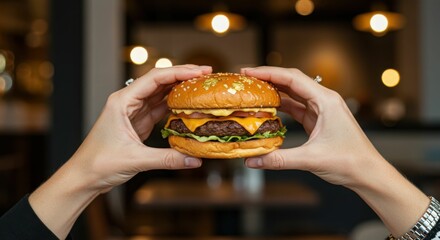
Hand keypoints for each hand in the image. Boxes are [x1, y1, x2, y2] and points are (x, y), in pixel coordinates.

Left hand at [71, 64, 211, 190]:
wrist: (84, 177)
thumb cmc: (98, 164)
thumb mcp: (135, 160)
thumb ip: (167, 159)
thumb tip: (194, 159)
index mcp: (122, 101)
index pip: (154, 79)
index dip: (179, 72)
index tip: (199, 71)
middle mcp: (128, 101)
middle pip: (159, 82)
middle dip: (183, 76)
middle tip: (206, 74)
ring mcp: (134, 112)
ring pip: (160, 94)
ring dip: (180, 89)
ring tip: (201, 86)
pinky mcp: (139, 123)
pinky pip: (160, 109)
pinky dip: (175, 106)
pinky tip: (188, 104)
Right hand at [241, 66, 428, 236]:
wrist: (368, 173)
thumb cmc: (349, 162)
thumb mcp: (310, 159)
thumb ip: (279, 159)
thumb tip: (252, 160)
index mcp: (326, 100)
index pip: (292, 79)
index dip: (268, 73)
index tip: (249, 71)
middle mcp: (324, 100)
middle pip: (291, 82)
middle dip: (268, 79)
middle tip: (246, 78)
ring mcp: (321, 110)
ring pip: (293, 94)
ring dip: (274, 91)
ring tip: (253, 91)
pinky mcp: (318, 120)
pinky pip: (296, 107)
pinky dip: (281, 106)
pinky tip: (268, 107)